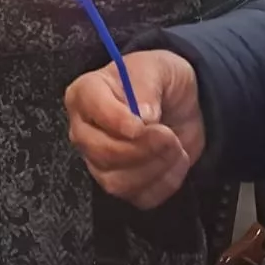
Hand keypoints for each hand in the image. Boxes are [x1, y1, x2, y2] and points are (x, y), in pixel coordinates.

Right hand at [65, 52, 204, 208]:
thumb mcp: (157, 67)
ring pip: (117, 181)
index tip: (144, 124)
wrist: (180, 103)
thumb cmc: (159, 79)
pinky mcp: (122, 183)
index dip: (117, 120)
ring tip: (176, 146)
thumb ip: (146, 85)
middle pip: (101, 152)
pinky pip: (139, 196)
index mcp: (85, 93)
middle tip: (169, 135)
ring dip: (155, 168)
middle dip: (142, 148)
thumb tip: (144, 114)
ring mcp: (99, 161)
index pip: (91, 109)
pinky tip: (176, 160)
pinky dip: (165, 183)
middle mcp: (84, 130)